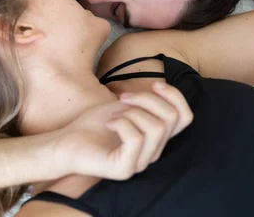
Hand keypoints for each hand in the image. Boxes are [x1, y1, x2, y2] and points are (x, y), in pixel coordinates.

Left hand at [55, 82, 192, 179]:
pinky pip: (137, 139)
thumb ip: (148, 101)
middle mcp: (154, 152)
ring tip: (114, 113)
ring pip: (156, 128)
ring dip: (133, 112)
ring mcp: (140, 163)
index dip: (175, 95)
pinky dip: (122, 123)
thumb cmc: (96, 123)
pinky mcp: (125, 169)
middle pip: (171, 117)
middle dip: (147, 99)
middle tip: (123, 97)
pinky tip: (109, 123)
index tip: (154, 84)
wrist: (67, 141)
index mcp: (157, 138)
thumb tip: (162, 87)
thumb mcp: (126, 105)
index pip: (186, 117)